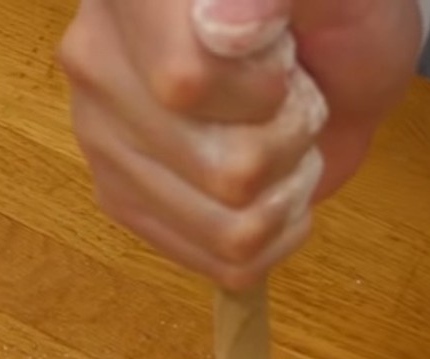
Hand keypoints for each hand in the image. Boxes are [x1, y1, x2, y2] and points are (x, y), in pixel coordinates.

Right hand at [58, 0, 420, 288]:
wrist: (328, 54)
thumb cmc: (334, 13)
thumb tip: (221, 29)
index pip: (187, 83)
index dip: (264, 91)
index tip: (283, 55)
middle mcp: (95, 59)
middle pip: (223, 171)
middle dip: (287, 143)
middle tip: (287, 94)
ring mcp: (100, 137)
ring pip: (229, 228)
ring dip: (284, 192)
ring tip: (278, 137)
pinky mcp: (119, 199)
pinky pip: (221, 263)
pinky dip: (272, 236)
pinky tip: (268, 185)